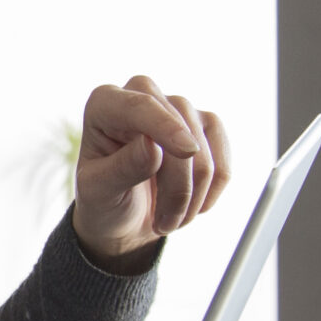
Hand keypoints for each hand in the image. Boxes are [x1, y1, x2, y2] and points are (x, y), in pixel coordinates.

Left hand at [72, 76, 234, 267]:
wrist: (125, 217)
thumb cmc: (104, 200)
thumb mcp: (99, 192)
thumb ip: (122, 168)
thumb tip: (152, 145)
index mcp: (104, 104)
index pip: (140, 105)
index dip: (165, 126)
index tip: (187, 151)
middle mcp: (142, 95)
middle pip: (178, 127)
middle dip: (177, 184)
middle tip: (163, 225)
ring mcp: (177, 108)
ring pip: (202, 146)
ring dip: (193, 195)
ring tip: (170, 221)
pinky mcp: (205, 126)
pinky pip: (222, 158)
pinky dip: (212, 190)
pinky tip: (192, 207)